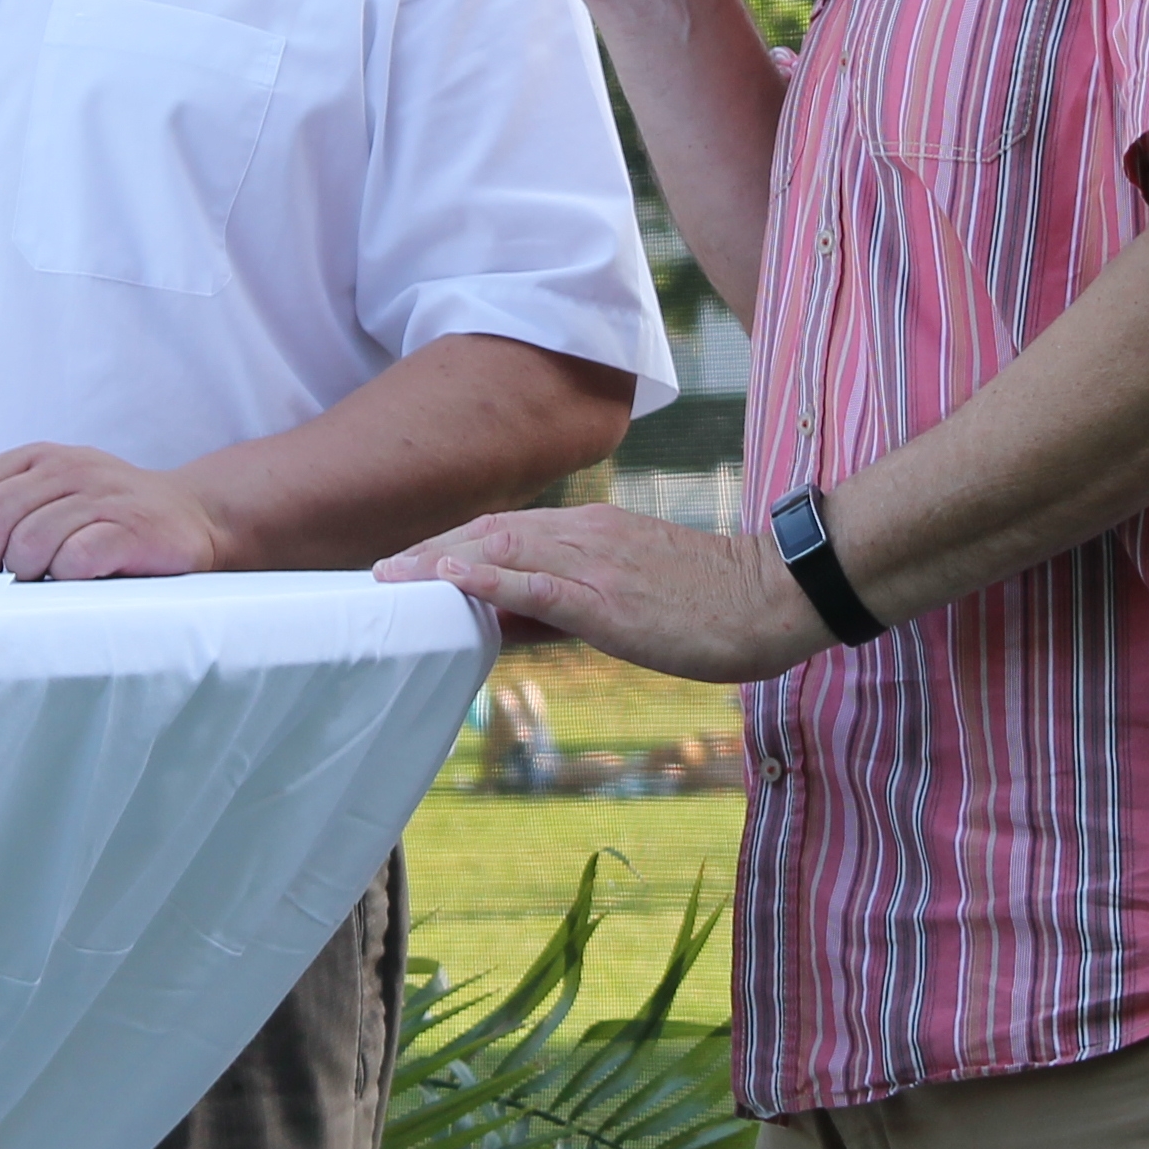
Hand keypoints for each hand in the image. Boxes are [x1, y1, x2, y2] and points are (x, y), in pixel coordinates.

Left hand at [0, 443, 230, 577]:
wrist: (195, 516)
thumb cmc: (112, 516)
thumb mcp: (55, 497)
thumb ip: (7, 513)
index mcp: (38, 458)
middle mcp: (67, 469)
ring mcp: (101, 496)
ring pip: (29, 542)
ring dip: (24, 576)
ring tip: (41, 584)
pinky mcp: (131, 529)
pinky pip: (75, 559)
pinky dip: (63, 579)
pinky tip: (73, 583)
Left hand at [376, 505, 831, 683]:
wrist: (772, 597)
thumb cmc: (707, 605)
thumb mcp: (627, 595)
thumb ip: (564, 600)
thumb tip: (506, 617)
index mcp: (589, 532)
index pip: (502, 531)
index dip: (447, 545)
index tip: (403, 564)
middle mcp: (584, 534)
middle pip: (488, 533)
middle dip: (428, 551)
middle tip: (376, 573)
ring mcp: (595, 561)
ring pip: (502, 550)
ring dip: (438, 560)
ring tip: (389, 576)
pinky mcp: (609, 595)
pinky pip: (538, 582)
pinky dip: (487, 578)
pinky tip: (449, 578)